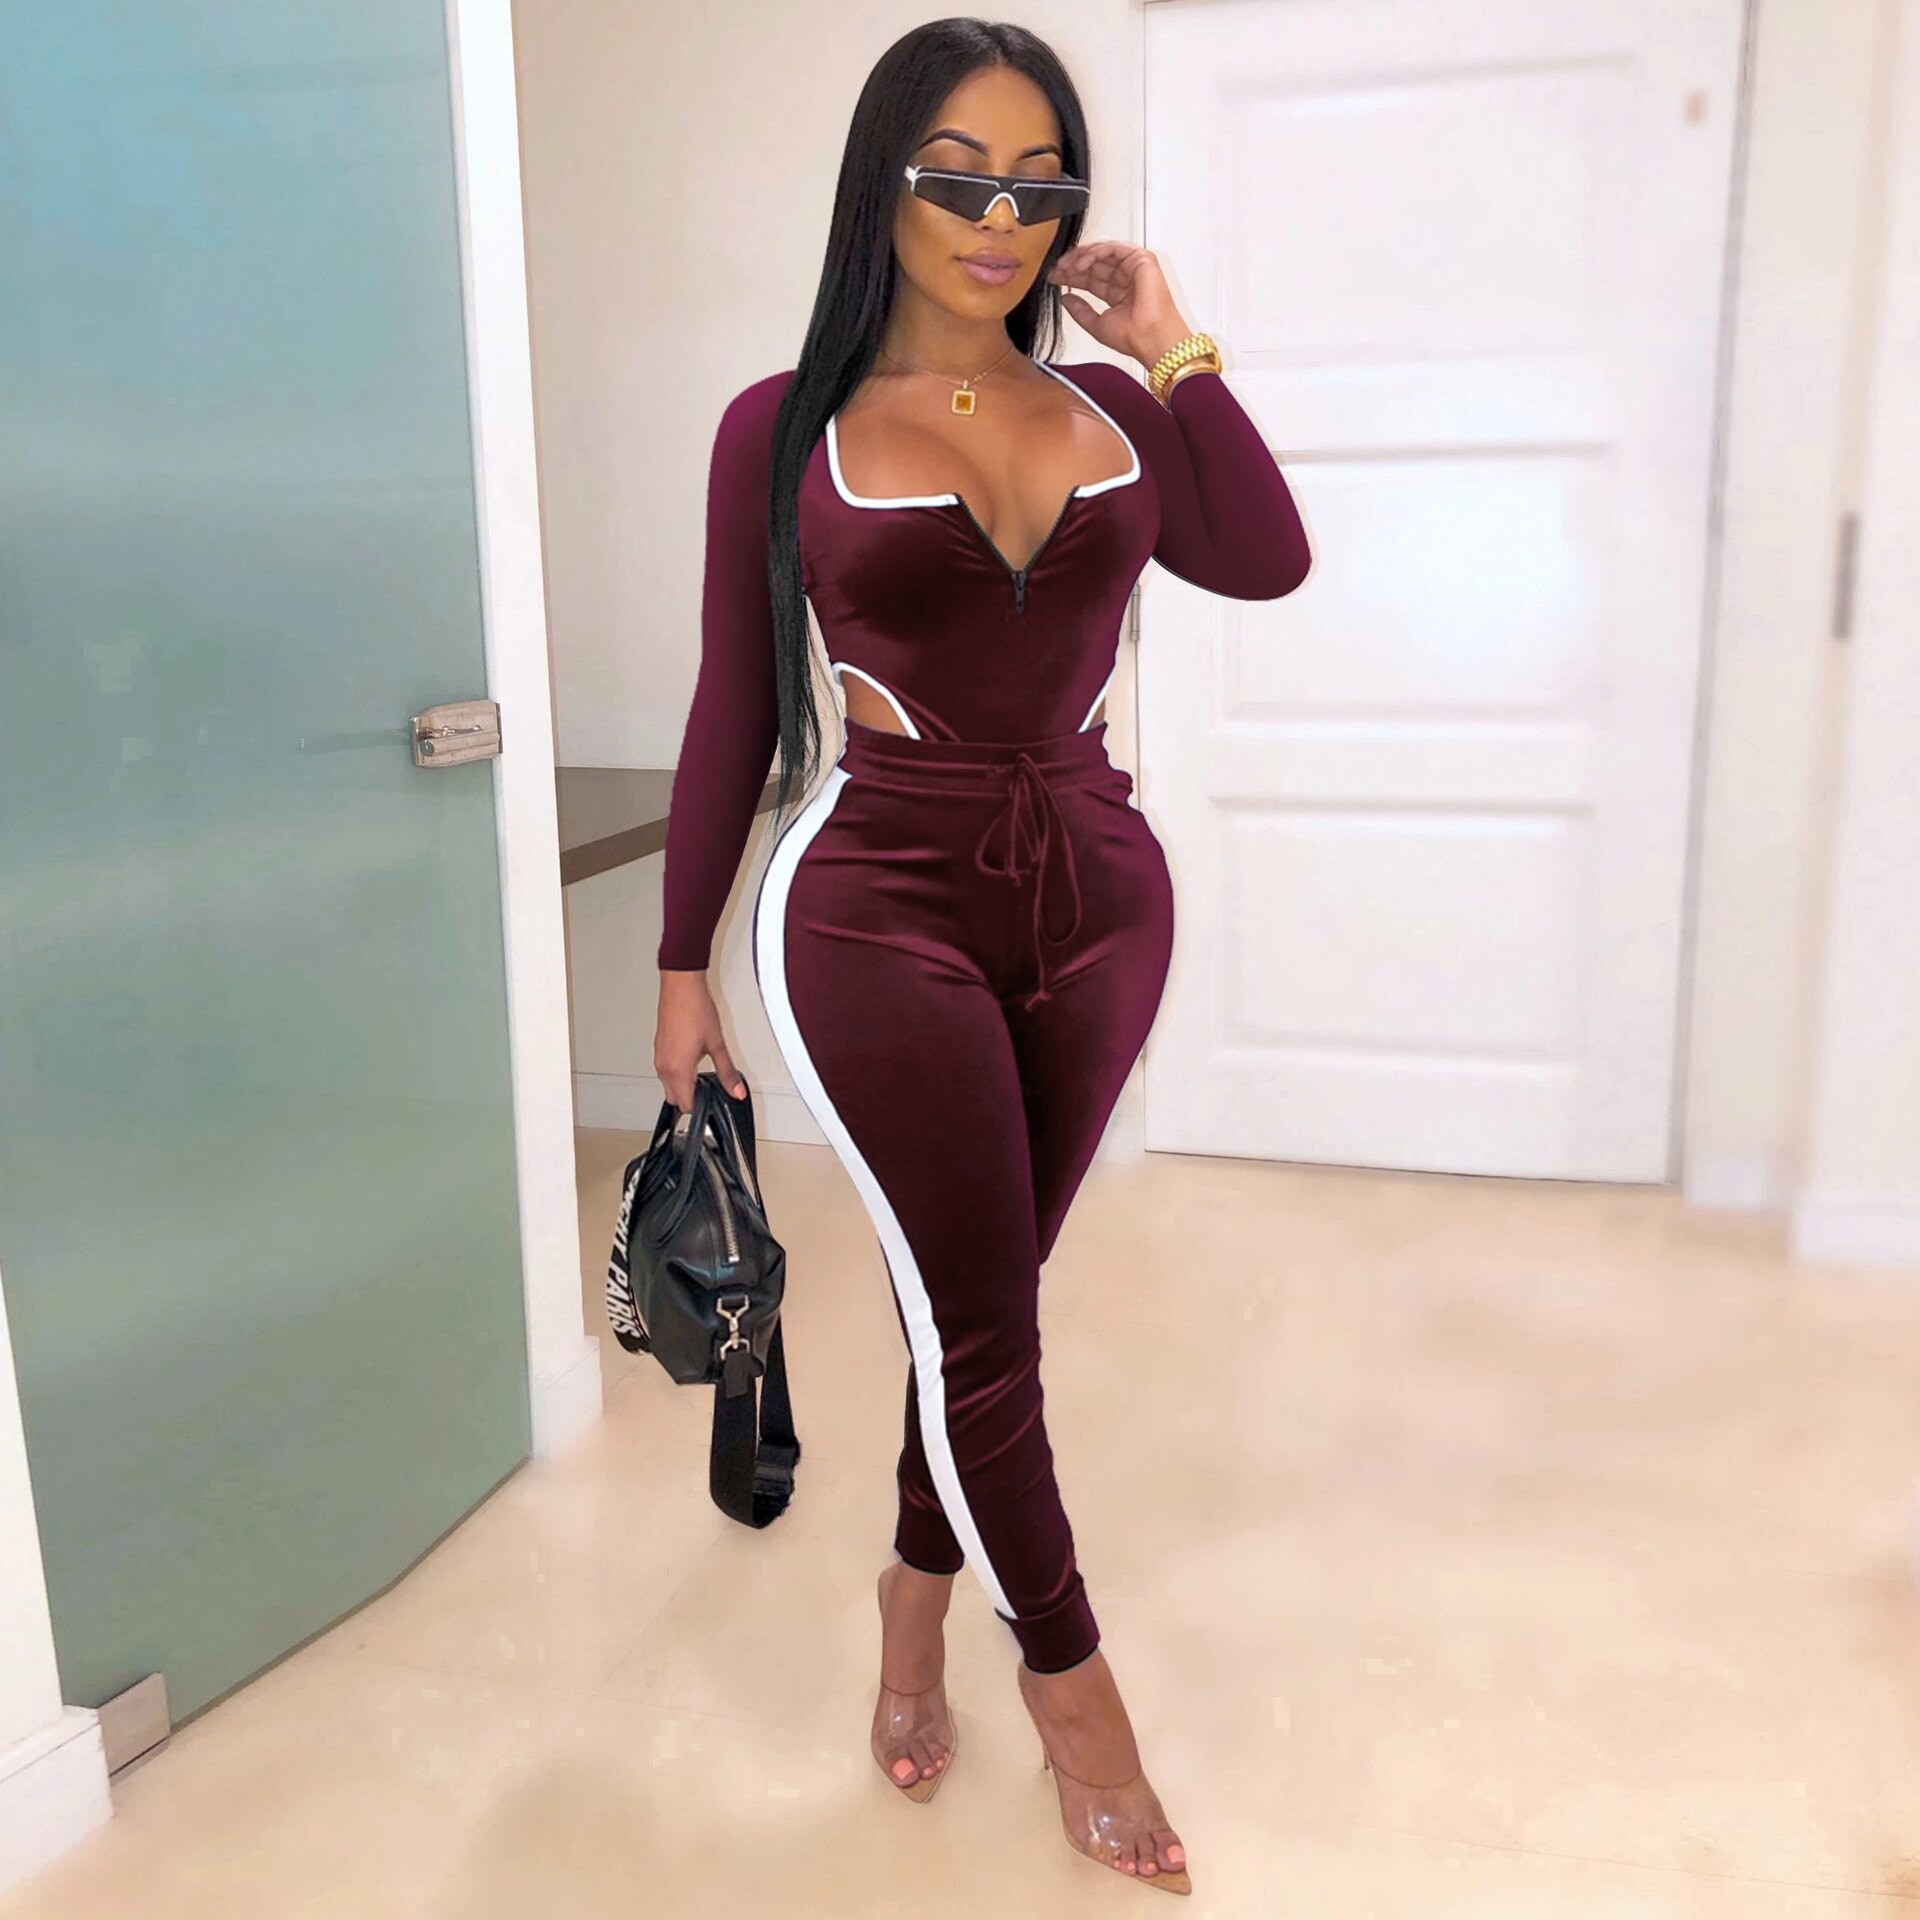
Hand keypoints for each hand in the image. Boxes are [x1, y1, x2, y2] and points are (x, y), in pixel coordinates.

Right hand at [655, 970, 747, 1112]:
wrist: (681, 988)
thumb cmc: (695, 1011)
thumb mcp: (717, 1045)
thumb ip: (727, 1072)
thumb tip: (736, 1090)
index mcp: (678, 1070)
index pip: (685, 1105)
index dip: (700, 1109)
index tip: (712, 1104)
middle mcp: (664, 1067)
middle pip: (674, 1099)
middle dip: (690, 1099)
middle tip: (709, 1091)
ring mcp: (659, 1057)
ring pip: (668, 1085)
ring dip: (683, 1086)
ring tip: (701, 1073)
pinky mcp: (658, 1048)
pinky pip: (664, 1071)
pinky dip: (676, 1073)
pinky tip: (691, 1061)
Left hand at [1046, 241, 1195, 373]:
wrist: (1149, 338)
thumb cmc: (1132, 336)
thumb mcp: (1096, 324)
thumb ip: (1080, 310)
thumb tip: (1064, 298)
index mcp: (1118, 294)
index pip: (1090, 279)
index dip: (1071, 277)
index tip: (1053, 278)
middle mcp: (1126, 279)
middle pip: (1094, 264)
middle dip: (1072, 265)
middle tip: (1055, 270)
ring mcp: (1133, 267)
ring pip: (1102, 253)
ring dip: (1080, 257)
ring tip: (1064, 266)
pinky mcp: (1141, 258)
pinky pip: (1112, 248)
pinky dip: (1094, 253)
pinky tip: (1080, 264)